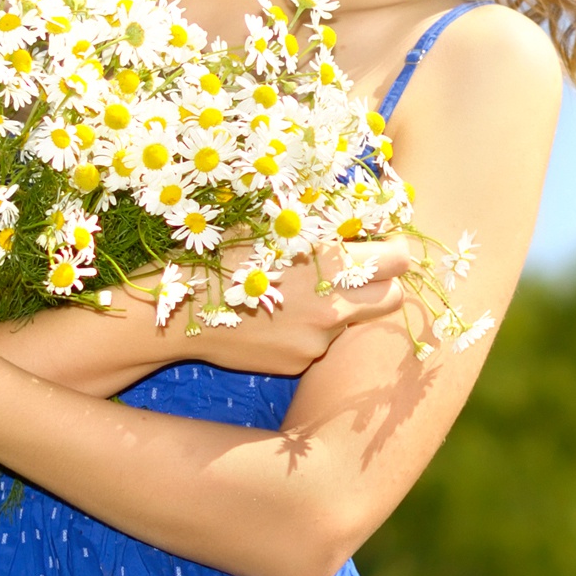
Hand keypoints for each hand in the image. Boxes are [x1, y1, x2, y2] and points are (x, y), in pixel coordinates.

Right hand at [180, 239, 414, 365]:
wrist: (177, 309)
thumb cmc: (221, 252)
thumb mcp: (271, 222)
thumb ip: (321, 222)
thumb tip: (359, 213)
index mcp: (332, 263)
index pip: (399, 260)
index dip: (394, 250)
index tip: (382, 244)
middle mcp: (334, 306)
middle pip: (393, 298)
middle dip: (382, 283)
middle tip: (359, 271)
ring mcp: (317, 339)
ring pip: (353, 323)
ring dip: (341, 308)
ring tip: (300, 292)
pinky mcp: (298, 362)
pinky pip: (318, 343)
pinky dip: (307, 330)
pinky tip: (274, 316)